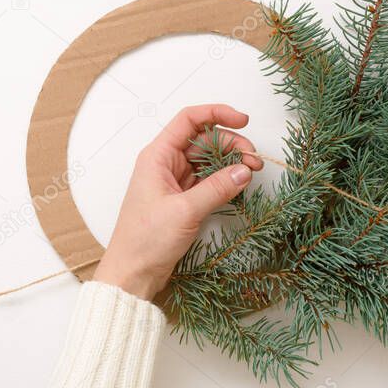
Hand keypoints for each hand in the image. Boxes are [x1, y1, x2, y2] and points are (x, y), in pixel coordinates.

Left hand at [93, 104, 262, 300]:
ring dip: (230, 162)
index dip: (217, 114)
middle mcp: (165, 163)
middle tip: (254, 159)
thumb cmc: (146, 240)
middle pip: (204, 140)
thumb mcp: (185, 211)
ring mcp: (174, 181)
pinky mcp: (182, 198)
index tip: (243, 121)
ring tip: (251, 171)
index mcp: (157, 156)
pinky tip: (238, 184)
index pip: (189, 120)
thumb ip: (217, 188)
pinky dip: (224, 179)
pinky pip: (207, 179)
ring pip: (208, 160)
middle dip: (231, 144)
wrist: (132, 274)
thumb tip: (245, 170)